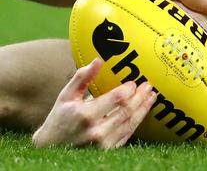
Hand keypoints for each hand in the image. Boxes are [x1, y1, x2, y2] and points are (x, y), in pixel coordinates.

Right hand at [32, 58, 155, 148]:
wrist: (51, 148)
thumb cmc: (59, 119)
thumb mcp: (66, 96)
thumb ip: (82, 77)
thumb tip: (98, 60)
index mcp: (85, 114)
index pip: (116, 99)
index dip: (128, 89)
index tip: (134, 82)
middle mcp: (96, 131)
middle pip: (127, 111)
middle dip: (140, 97)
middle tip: (149, 86)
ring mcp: (103, 144)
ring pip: (130, 123)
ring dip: (143, 109)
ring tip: (151, 97)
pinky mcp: (107, 151)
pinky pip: (127, 135)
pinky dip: (136, 122)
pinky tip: (142, 112)